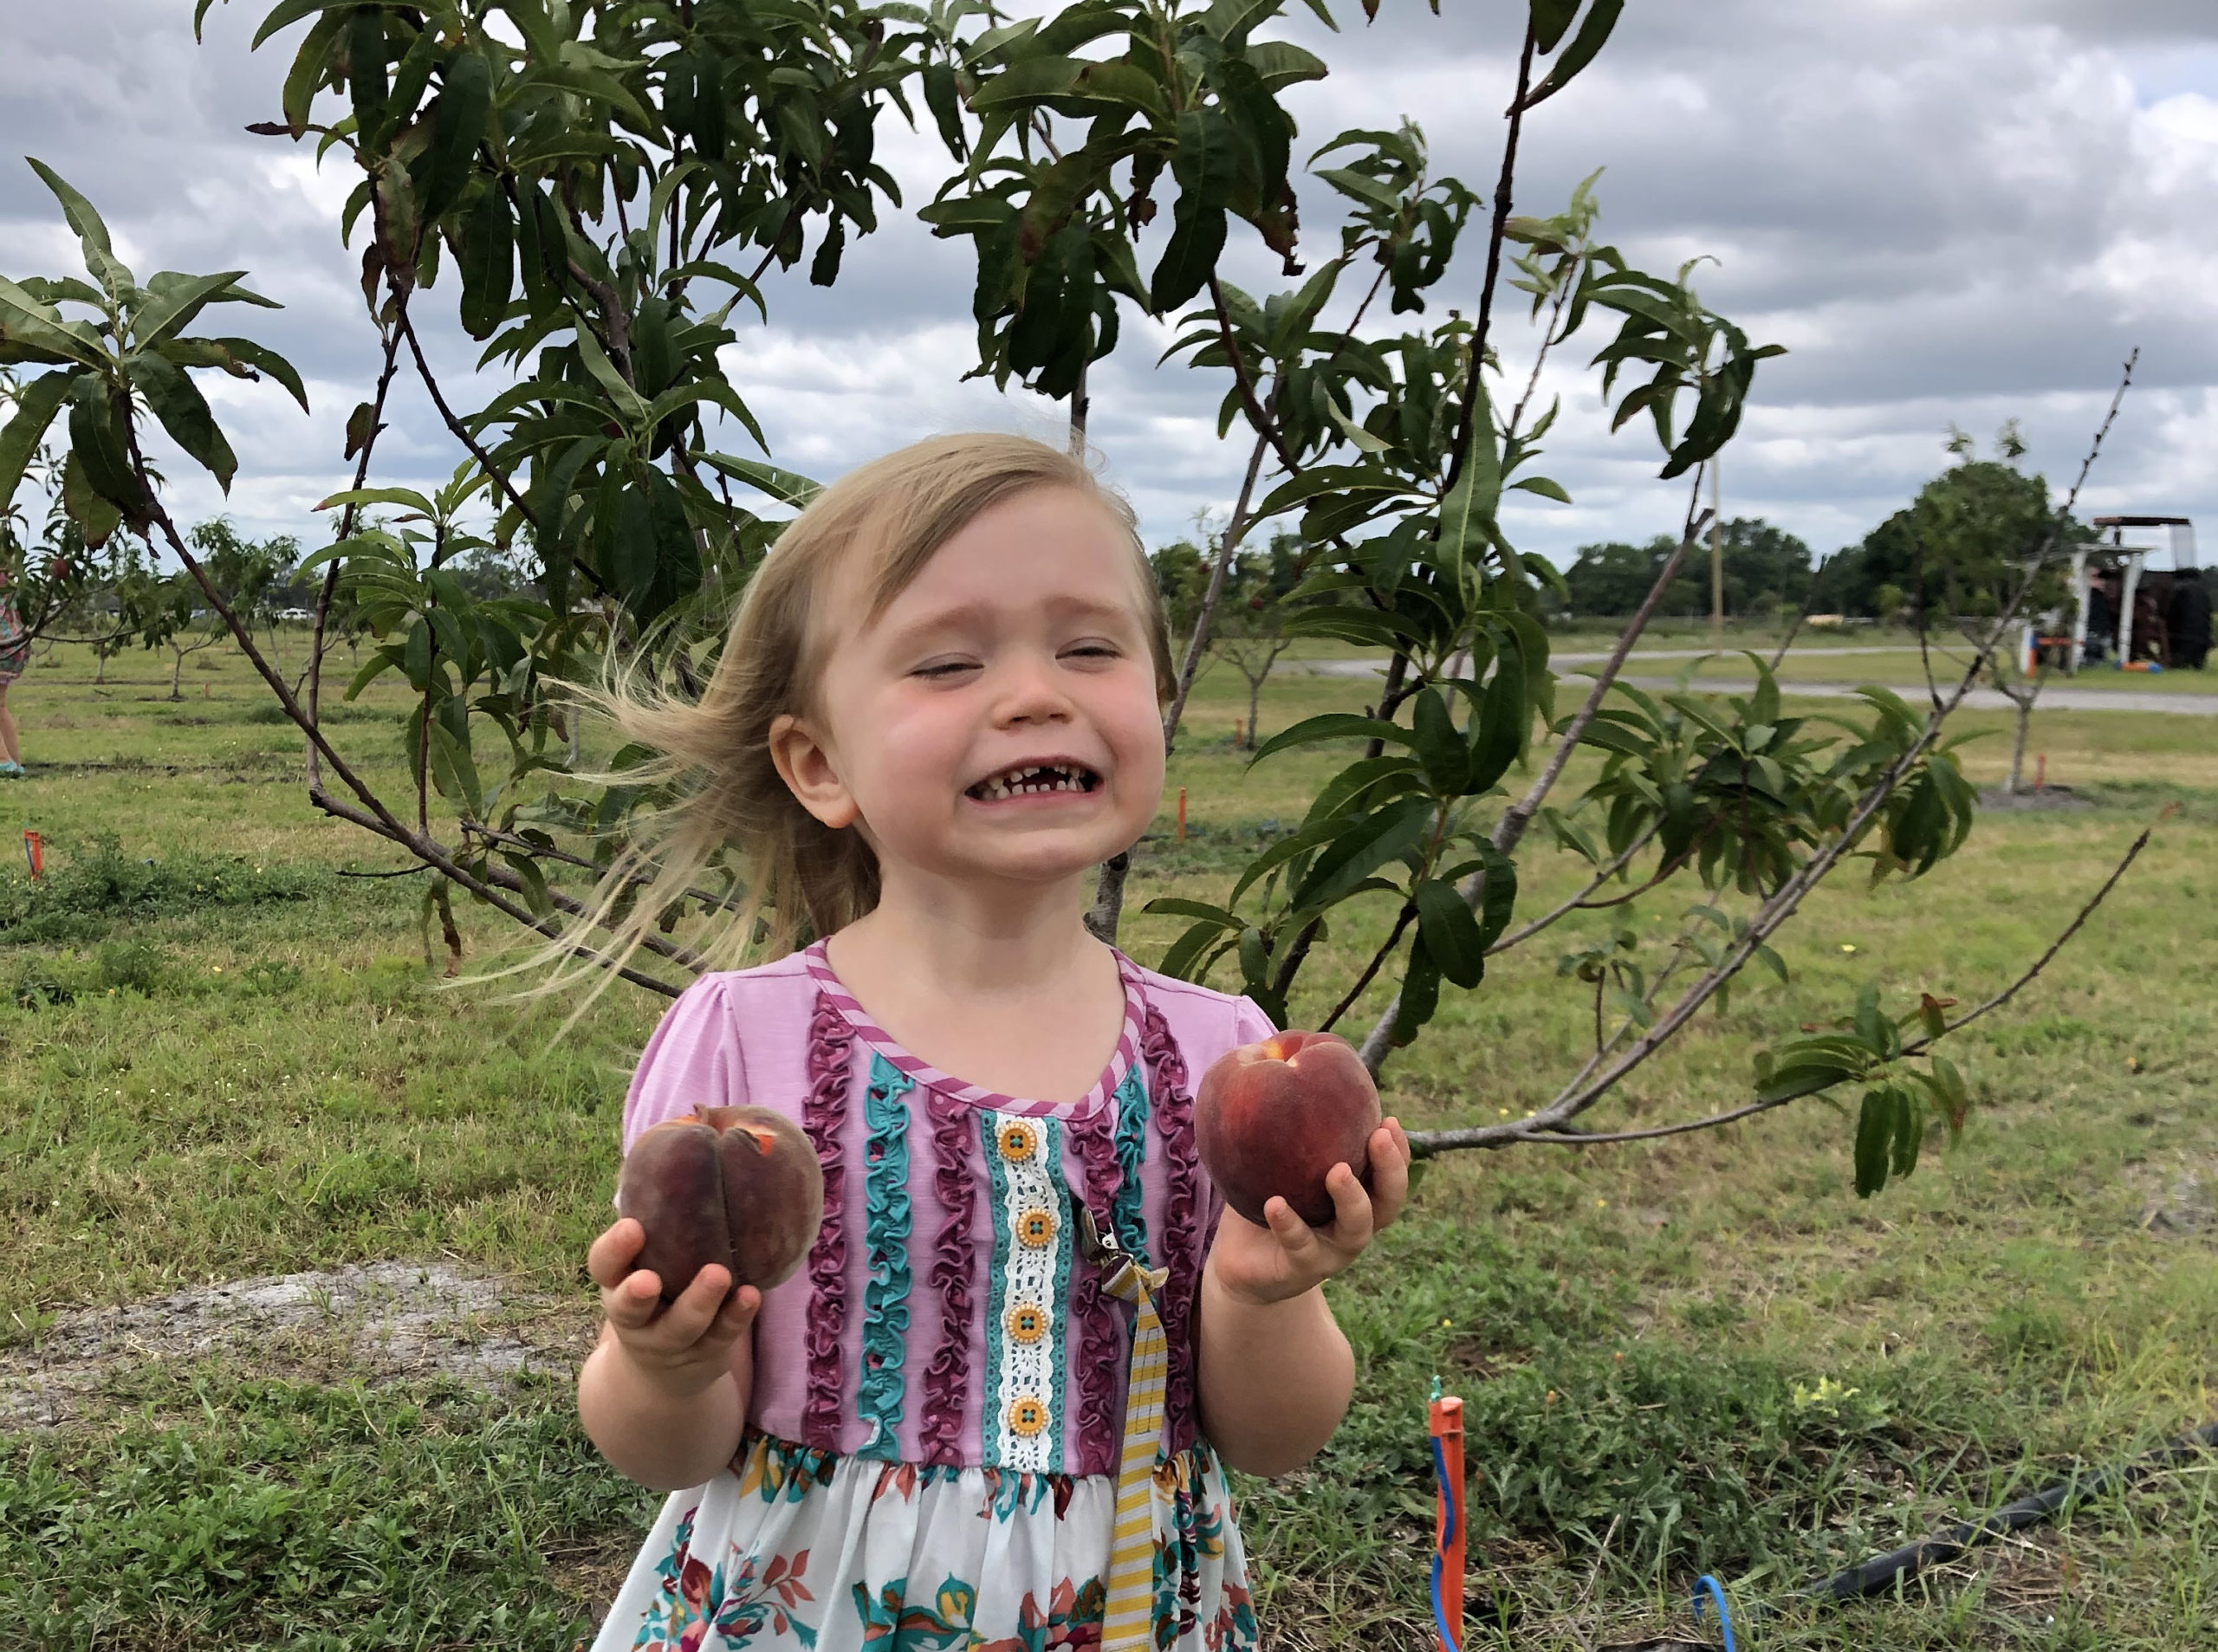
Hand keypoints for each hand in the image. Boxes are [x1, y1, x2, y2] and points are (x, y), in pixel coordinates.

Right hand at [587, 1217, 759, 1400]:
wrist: (665, 1367)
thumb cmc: (660, 1283)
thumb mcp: (649, 1256)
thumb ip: (661, 1212)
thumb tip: (697, 1127)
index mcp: (616, 1282)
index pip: (603, 1266)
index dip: (613, 1249)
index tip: (631, 1227)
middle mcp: (634, 1316)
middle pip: (628, 1309)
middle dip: (636, 1295)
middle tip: (650, 1280)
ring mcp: (668, 1340)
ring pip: (680, 1326)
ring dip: (700, 1301)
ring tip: (719, 1274)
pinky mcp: (703, 1354)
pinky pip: (721, 1336)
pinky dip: (736, 1316)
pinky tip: (752, 1295)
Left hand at [1206, 1117, 1410, 1307]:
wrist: (1241, 1263)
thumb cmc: (1264, 1201)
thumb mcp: (1278, 1163)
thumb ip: (1286, 1128)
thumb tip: (1274, 1057)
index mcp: (1356, 1198)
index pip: (1389, 1175)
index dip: (1397, 1151)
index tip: (1388, 1119)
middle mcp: (1352, 1225)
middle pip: (1388, 1203)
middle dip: (1390, 1169)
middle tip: (1378, 1136)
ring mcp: (1331, 1252)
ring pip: (1356, 1230)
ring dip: (1351, 1198)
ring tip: (1337, 1171)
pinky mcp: (1301, 1270)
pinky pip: (1300, 1246)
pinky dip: (1289, 1224)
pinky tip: (1275, 1203)